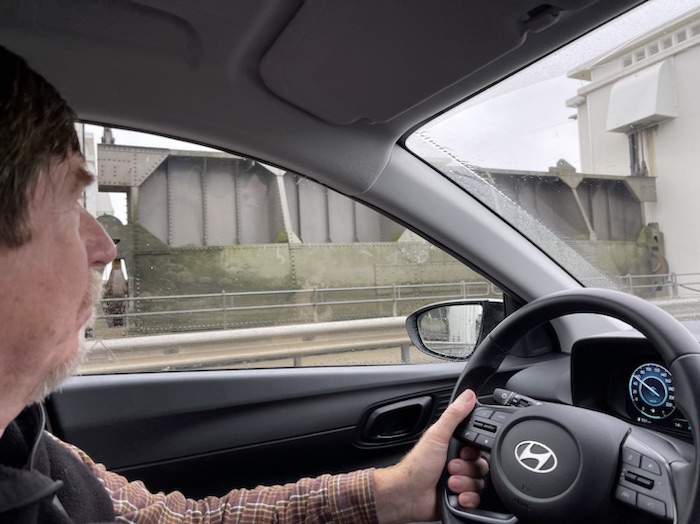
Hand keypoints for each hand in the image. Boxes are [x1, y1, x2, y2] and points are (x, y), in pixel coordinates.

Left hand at [374, 389, 488, 523]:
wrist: (407, 495)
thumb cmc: (417, 466)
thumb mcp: (437, 435)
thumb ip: (454, 415)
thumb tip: (468, 395)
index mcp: (453, 447)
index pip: (479, 448)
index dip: (474, 452)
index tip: (463, 452)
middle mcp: (458, 464)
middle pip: (481, 467)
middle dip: (466, 469)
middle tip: (450, 468)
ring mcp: (459, 482)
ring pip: (479, 483)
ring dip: (464, 484)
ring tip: (449, 483)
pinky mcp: (460, 499)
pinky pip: (476, 500)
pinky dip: (467, 499)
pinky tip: (455, 496)